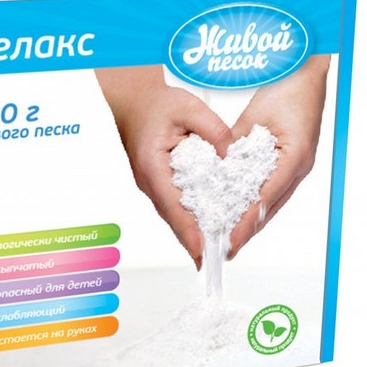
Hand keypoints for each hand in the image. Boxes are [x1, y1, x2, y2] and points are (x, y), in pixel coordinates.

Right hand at [96, 65, 232, 268]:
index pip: (173, 206)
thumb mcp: (189, 108)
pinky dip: (186, 219)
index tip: (201, 252)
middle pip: (172, 218)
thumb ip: (214, 130)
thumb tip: (231, 157)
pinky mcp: (156, 183)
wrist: (135, 104)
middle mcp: (148, 181)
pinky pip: (172, 205)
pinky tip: (202, 226)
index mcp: (153, 167)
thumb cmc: (157, 105)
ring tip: (211, 251)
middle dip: (192, 241)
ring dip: (189, 233)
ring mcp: (150, 185)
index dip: (189, 232)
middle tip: (212, 262)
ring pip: (172, 215)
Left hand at [228, 55, 329, 258]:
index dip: (246, 222)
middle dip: (247, 231)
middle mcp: (299, 167)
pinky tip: (243, 214)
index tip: (230, 240)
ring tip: (233, 240)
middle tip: (227, 250)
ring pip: (272, 203)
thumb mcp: (254, 118)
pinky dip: (257, 205)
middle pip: (270, 208)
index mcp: (294, 157)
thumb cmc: (286, 89)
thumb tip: (218, 169)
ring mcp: (298, 167)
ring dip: (252, 222)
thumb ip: (235, 145)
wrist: (303, 74)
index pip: (265, 199)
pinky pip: (273, 190)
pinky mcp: (292, 164)